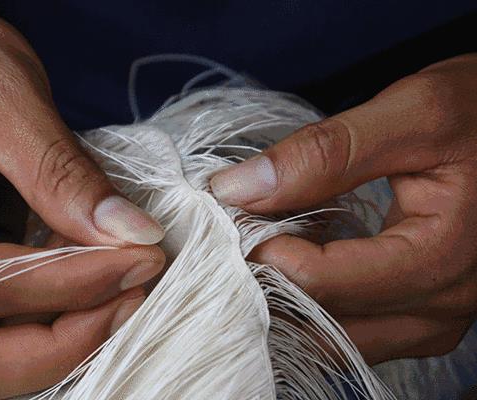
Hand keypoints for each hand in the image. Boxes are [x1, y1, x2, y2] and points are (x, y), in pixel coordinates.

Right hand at [0, 1, 163, 396]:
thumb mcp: (0, 95)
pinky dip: (47, 322)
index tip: (145, 254)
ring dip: (56, 344)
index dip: (78, 283)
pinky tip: (91, 281)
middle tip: (131, 298)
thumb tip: (131, 234)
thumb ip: (61, 172)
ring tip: (118, 294)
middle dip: (61, 347)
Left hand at [210, 54, 476, 364]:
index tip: (232, 212)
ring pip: (336, 338)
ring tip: (267, 243)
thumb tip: (238, 187)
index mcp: (440, 256)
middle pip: (325, 318)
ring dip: (290, 297)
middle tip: (239, 230)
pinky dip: (316, 302)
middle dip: (271, 277)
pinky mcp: (422, 314)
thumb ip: (325, 153)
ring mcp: (433, 317)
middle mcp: (442, 304)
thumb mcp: (411, 114)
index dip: (264, 249)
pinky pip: (354, 331)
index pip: (323, 280)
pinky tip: (301, 258)